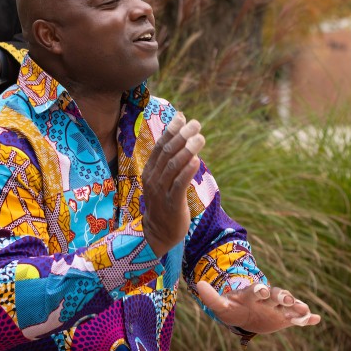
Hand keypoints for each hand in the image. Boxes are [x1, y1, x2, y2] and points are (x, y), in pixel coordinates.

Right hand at [140, 112, 203, 255]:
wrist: (158, 233)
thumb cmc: (165, 204)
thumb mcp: (163, 182)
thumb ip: (170, 164)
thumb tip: (183, 141)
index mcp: (150, 171)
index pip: (160, 146)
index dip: (171, 130)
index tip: (182, 117)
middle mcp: (153, 179)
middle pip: (167, 153)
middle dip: (182, 136)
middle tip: (196, 124)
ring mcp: (161, 191)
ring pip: (173, 166)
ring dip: (187, 150)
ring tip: (200, 138)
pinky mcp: (172, 203)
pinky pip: (179, 185)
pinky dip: (187, 171)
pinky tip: (196, 161)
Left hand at [195, 280, 321, 334]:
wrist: (245, 315)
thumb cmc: (233, 308)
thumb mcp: (221, 306)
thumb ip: (211, 298)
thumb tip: (199, 285)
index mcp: (252, 294)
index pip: (257, 290)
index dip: (259, 290)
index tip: (262, 291)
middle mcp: (268, 299)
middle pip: (276, 295)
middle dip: (281, 296)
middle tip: (286, 299)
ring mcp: (278, 308)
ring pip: (290, 305)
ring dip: (297, 307)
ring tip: (305, 310)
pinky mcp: (285, 318)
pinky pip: (297, 318)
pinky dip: (307, 318)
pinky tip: (316, 319)